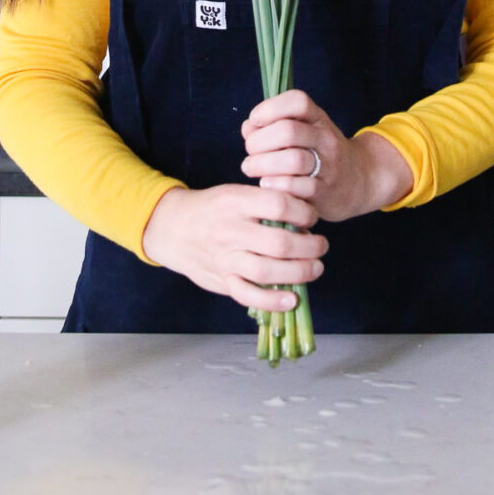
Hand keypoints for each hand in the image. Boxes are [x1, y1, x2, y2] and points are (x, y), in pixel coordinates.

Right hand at [140, 183, 327, 311]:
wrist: (172, 228)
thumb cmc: (212, 209)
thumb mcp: (235, 193)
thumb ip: (264, 203)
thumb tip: (303, 218)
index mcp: (235, 202)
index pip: (278, 205)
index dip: (302, 212)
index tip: (312, 217)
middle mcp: (230, 231)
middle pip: (279, 243)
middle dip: (310, 247)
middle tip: (321, 245)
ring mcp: (225, 259)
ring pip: (268, 272)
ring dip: (300, 272)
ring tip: (315, 267)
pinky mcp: (222, 282)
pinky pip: (249, 296)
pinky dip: (273, 301)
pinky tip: (292, 299)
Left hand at [240, 89, 413, 221]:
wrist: (360, 180)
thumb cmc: (319, 152)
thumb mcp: (303, 131)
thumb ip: (272, 125)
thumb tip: (248, 128)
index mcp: (317, 118)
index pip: (297, 101)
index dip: (269, 108)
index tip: (255, 120)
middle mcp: (325, 138)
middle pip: (288, 131)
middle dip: (259, 141)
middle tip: (250, 151)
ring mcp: (328, 166)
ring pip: (293, 160)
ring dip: (263, 165)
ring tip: (251, 168)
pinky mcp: (325, 192)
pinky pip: (298, 188)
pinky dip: (276, 185)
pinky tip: (267, 185)